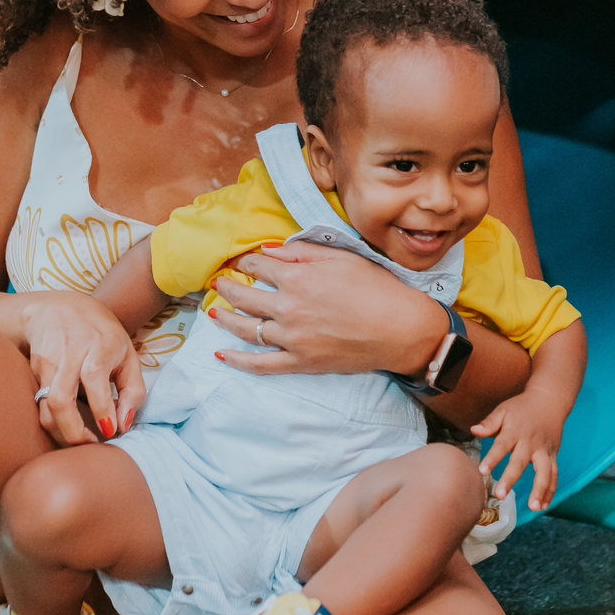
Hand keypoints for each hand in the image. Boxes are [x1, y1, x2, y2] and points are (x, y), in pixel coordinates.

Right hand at [16, 290, 146, 446]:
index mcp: (98, 346)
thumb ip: (133, 390)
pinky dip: (52, 420)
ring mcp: (47, 362)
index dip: (102, 410)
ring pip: (43, 405)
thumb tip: (124, 424)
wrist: (57, 308)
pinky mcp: (33, 369)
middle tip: (88, 446)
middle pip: (60, 399)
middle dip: (72, 432)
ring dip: (58, 432)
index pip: (94, 379)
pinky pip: (39, 402)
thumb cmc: (101, 334)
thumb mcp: (127, 354)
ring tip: (77, 440)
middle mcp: (69, 353)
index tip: (109, 431)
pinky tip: (66, 425)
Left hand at [205, 241, 448, 378]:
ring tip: (213, 311)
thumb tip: (270, 251)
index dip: (246, 262)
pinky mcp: (300, 362)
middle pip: (244, 296)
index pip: (258, 266)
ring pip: (246, 329)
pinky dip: (238, 360)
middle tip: (217, 282)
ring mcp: (292, 338)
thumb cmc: (377, 289)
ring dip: (224, 318)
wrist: (401, 329)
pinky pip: (260, 364)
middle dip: (226, 287)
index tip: (240, 261)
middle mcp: (288, 307)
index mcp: (298, 278)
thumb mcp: (341, 258)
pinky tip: (221, 354)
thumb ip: (302, 253)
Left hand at [471, 394, 561, 511]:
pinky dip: (550, 491)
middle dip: (511, 479)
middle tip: (501, 495)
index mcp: (515, 431)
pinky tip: (543, 506)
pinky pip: (554, 475)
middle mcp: (530, 442)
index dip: (492, 459)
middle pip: (521, 462)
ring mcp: (544, 450)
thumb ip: (489, 422)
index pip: (501, 445)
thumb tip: (473, 430)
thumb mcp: (503, 410)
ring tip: (534, 508)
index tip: (481, 472)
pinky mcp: (553, 455)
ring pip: (545, 472)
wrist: (549, 400)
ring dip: (541, 490)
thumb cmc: (521, 407)